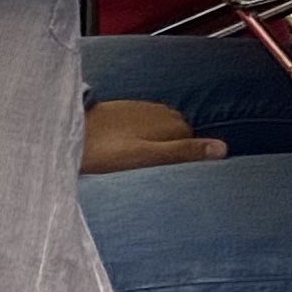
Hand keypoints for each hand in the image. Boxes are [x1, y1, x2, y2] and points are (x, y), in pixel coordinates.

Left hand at [79, 99, 224, 173]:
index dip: (186, 166)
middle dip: (173, 156)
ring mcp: (145, 109)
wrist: (68, 134)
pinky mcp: (127, 111)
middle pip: (180, 139)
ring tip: (138, 170)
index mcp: (173, 122)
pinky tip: (125, 155)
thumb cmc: (105, 151)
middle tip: (154, 179)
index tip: (171, 182)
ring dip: (157, 150)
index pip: (196, 147)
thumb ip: (186, 153)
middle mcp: (163, 111)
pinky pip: (145, 130)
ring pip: (162, 135)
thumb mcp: (148, 158)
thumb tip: (224, 149)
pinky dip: (141, 143)